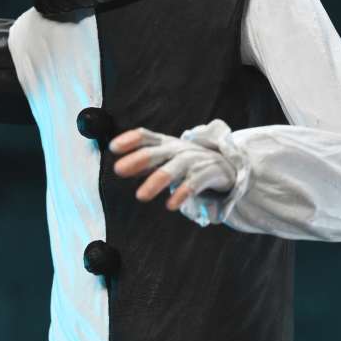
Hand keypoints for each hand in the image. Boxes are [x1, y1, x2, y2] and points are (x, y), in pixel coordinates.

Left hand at [110, 124, 237, 211]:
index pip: (146, 136)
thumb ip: (145, 162)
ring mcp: (194, 161)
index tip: (113, 148)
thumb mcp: (167, 157)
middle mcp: (178, 149)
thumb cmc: (189, 161)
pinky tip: (171, 205)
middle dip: (137, 160)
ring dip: (156, 181)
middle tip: (118, 170)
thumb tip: (122, 168)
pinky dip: (182, 193)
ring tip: (140, 196)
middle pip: (156, 152)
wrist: (226, 165)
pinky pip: (194, 184)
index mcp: (166, 143)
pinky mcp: (207, 174)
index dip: (129, 139)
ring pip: (174, 168)